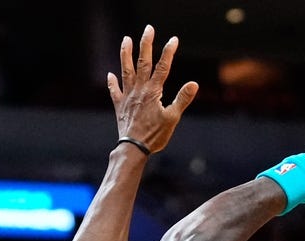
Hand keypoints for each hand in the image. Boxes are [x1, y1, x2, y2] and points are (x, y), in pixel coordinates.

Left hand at [107, 25, 198, 153]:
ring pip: (126, 71)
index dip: (168, 52)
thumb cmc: (154, 135)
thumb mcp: (172, 118)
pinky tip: (110, 74)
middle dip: (146, 44)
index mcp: (153, 92)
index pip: (162, 67)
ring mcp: (128, 97)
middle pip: (143, 62)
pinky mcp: (120, 106)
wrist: (133, 147)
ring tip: (126, 39)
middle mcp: (139, 90)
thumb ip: (182, 99)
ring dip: (126, 54)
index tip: (173, 39)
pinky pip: (115, 91)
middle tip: (148, 29)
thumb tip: (194, 84)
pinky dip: (112, 82)